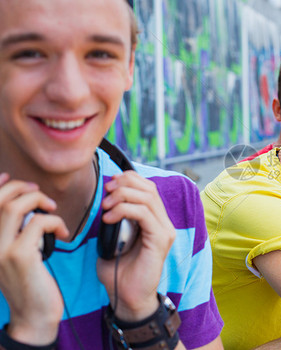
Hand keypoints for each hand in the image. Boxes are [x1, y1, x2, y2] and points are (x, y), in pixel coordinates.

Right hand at [0, 173, 68, 344]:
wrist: (33, 316)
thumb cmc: (29, 283)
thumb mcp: (16, 255)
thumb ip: (14, 232)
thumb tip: (22, 203)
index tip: (11, 178)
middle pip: (1, 200)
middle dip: (23, 189)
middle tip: (42, 197)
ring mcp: (0, 250)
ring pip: (16, 206)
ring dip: (40, 201)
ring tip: (53, 211)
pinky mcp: (20, 255)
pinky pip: (38, 222)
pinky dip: (55, 221)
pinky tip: (61, 233)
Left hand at [97, 171, 175, 320]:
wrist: (127, 298)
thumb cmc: (119, 271)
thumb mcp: (114, 238)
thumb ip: (116, 218)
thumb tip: (107, 199)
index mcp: (155, 220)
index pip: (148, 188)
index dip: (129, 179)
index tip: (108, 184)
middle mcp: (164, 223)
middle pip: (149, 188)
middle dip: (124, 184)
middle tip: (106, 193)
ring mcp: (165, 230)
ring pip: (147, 198)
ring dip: (122, 196)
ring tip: (106, 207)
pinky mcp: (161, 239)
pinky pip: (144, 214)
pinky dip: (124, 210)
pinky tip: (109, 218)